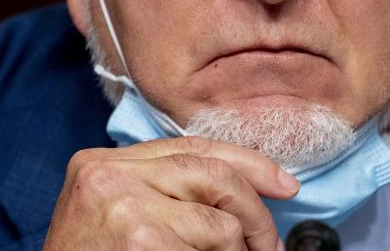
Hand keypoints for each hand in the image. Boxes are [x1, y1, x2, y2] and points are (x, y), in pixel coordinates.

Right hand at [43, 136, 299, 249]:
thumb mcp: (118, 213)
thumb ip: (167, 192)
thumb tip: (244, 192)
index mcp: (105, 162)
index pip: (193, 148)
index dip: (248, 163)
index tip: (284, 183)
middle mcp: (110, 175)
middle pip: (214, 175)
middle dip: (254, 212)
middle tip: (267, 245)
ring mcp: (122, 206)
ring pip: (219, 223)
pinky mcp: (138, 238)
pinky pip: (209, 250)